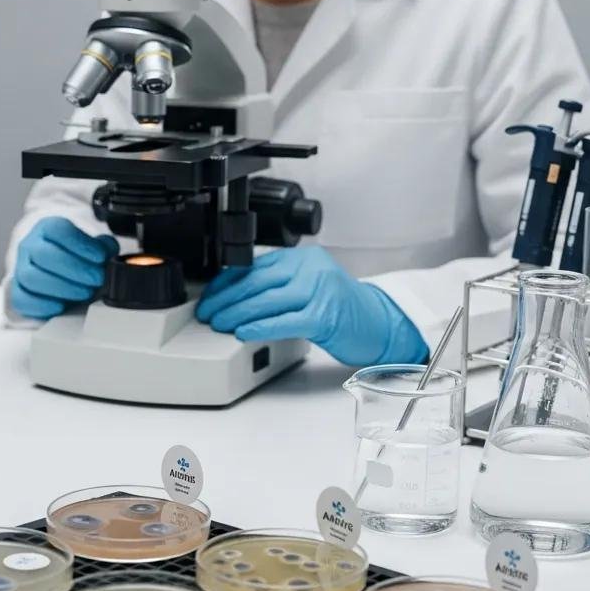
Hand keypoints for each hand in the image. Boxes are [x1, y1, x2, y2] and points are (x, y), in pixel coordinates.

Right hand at [11, 217, 118, 319]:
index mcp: (47, 228)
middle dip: (75, 269)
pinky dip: (42, 305)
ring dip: (62, 287)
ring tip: (85, 292)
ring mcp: (21, 268)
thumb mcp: (92, 245)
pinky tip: (61, 305)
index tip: (100, 256)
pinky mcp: (17, 292)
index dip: (81, 244)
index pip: (58, 230)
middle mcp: (30, 246)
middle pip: (44, 254)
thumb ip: (102, 246)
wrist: (56, 270)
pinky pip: (21, 299)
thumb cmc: (74, 256)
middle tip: (97, 278)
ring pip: (32, 277)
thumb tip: (109, 252)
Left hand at [196, 246, 428, 366]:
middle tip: (208, 312)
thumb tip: (236, 298)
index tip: (210, 295)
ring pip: (266, 300)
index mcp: (303, 258)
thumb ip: (279, 286)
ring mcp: (319, 290)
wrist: (381, 324)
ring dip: (236, 313)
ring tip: (219, 324)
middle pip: (257, 282)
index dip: (227, 282)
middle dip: (226, 299)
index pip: (255, 266)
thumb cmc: (343, 310)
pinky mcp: (324, 315)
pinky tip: (243, 332)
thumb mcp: (309, 288)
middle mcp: (311, 268)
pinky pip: (283, 321)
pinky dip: (259, 326)